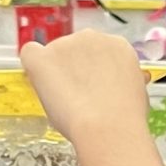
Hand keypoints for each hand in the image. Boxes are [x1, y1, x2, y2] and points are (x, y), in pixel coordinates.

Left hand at [19, 31, 147, 143]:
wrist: (108, 127)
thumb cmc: (125, 117)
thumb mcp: (136, 92)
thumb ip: (120, 81)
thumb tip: (113, 86)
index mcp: (117, 45)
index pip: (98, 51)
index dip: (92, 69)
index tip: (92, 85)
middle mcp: (91, 37)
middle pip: (74, 50)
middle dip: (73, 70)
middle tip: (78, 97)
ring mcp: (65, 45)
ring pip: (53, 55)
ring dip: (56, 74)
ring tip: (67, 102)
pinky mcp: (43, 57)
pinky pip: (30, 53)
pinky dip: (33, 67)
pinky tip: (39, 82)